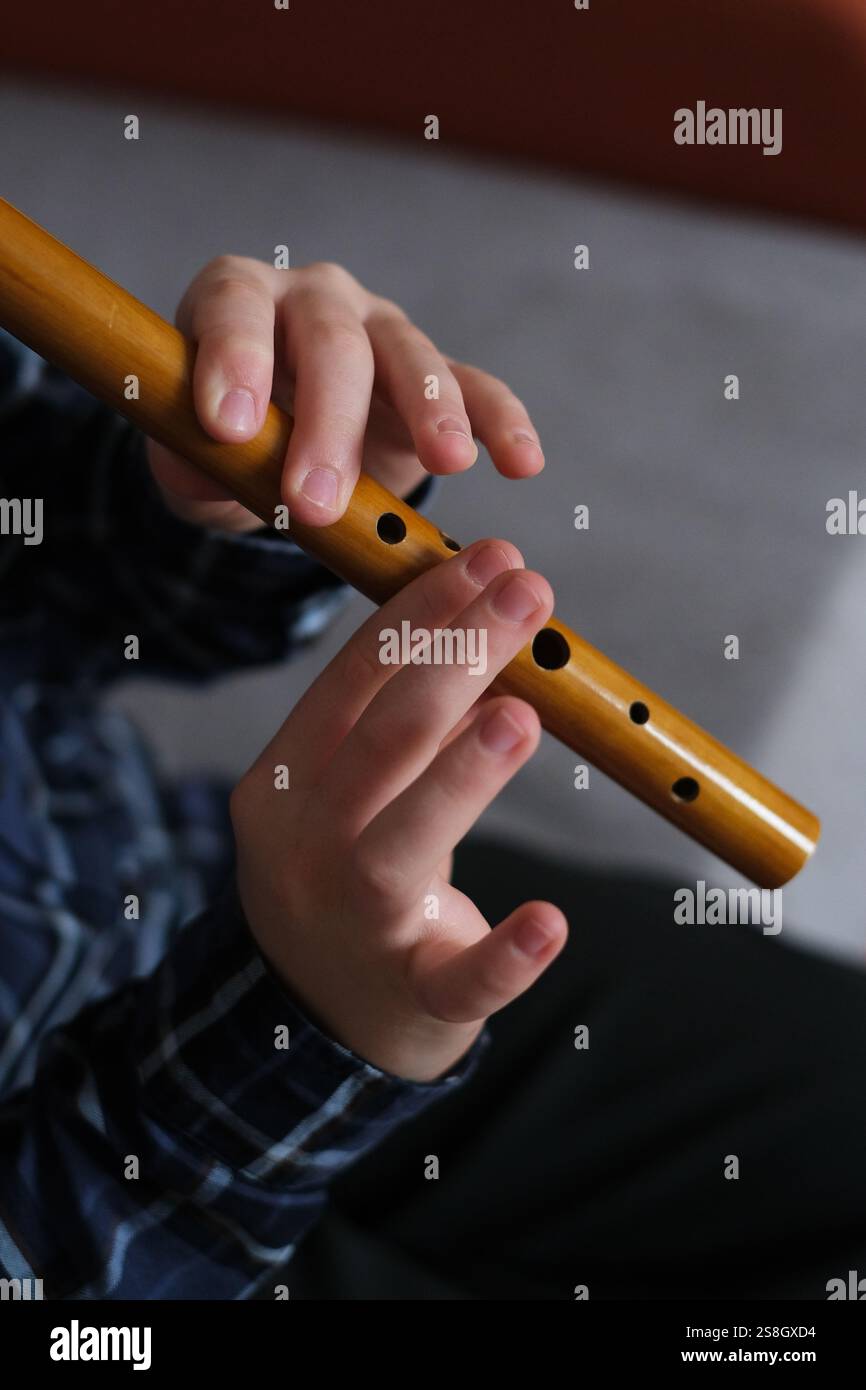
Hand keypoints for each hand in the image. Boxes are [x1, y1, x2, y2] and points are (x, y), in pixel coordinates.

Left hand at [147, 257, 544, 531]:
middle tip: (313, 500)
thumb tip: (204, 465)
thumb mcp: (189, 455)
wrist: (281, 449)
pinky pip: (478, 387)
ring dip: (431, 411)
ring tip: (446, 461)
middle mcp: (314, 300)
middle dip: (326, 422)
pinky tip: (523, 461)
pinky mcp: (439, 377)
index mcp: (238, 299)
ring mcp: (383, 331)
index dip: (234, 360)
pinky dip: (502, 421)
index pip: (235, 309)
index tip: (229, 428)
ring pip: (410, 357)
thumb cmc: (227, 443)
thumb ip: (187, 457)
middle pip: (331, 342)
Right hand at [229, 539, 567, 1080]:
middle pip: (383, 741)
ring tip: (523, 715)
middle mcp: (304, 848)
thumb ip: (405, 726)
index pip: (352, 681)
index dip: (421, 612)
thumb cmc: (343, 873)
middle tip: (529, 591)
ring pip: (402, 843)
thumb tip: (486, 635)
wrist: (311, 1013)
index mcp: (283, 784)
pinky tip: (549, 923)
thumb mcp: (348, 791)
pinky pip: (457, 981)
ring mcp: (353, 925)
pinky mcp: (411, 995)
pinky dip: (504, 956)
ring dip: (463, 776)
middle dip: (458, 656)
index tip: (485, 560)